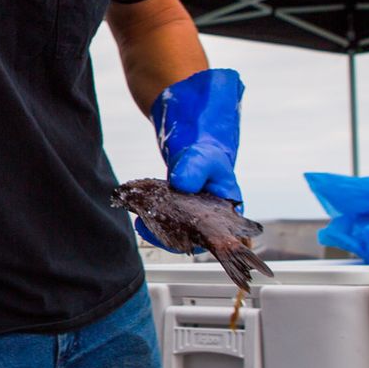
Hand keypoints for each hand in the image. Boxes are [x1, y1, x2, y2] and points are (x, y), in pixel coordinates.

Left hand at [137, 68, 244, 251]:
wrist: (190, 126)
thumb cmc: (206, 141)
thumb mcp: (202, 154)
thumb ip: (194, 169)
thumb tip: (182, 185)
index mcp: (227, 203)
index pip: (218, 235)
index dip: (198, 241)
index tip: (174, 238)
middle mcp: (212, 210)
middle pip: (193, 235)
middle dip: (170, 235)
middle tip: (148, 225)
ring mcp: (193, 206)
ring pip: (177, 226)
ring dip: (159, 226)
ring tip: (142, 219)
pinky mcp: (177, 201)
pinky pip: (166, 214)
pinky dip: (154, 215)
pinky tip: (141, 210)